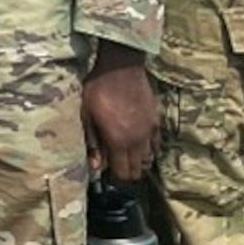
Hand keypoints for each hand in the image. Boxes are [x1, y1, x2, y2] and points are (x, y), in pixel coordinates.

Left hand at [82, 41, 159, 183]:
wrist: (121, 67)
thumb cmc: (99, 88)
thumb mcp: (87, 114)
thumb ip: (92, 142)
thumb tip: (95, 166)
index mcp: (118, 141)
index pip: (123, 172)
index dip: (116, 177)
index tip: (108, 172)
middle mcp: (137, 141)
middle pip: (137, 169)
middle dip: (127, 171)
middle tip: (116, 164)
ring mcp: (148, 131)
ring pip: (148, 158)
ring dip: (138, 161)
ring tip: (126, 154)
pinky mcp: (155, 121)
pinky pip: (156, 144)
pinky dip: (149, 148)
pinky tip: (141, 144)